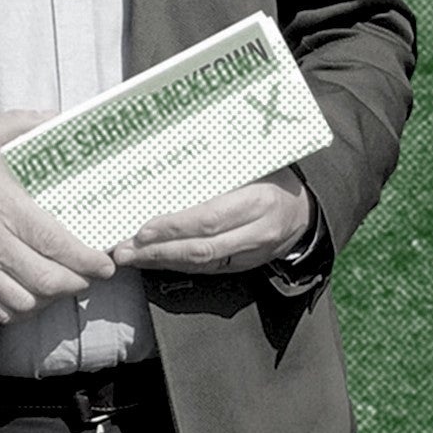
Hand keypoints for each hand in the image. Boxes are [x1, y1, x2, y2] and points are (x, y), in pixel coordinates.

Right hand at [0, 109, 116, 323]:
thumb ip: (23, 124)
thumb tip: (60, 116)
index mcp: (5, 207)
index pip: (55, 242)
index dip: (86, 259)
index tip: (105, 262)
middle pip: (48, 279)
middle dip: (78, 282)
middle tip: (91, 274)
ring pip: (27, 301)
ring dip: (52, 298)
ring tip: (65, 285)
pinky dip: (23, 311)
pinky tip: (33, 298)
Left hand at [110, 167, 312, 274]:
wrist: (307, 210)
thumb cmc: (275, 177)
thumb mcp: (255, 163)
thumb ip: (219, 167)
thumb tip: (171, 164)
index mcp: (258, 201)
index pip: (209, 219)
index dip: (174, 227)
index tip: (143, 229)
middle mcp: (257, 232)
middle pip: (201, 249)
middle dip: (159, 252)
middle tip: (125, 250)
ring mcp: (252, 253)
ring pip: (202, 264)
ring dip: (162, 262)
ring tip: (132, 258)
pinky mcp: (245, 266)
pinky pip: (208, 269)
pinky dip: (178, 265)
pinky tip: (155, 261)